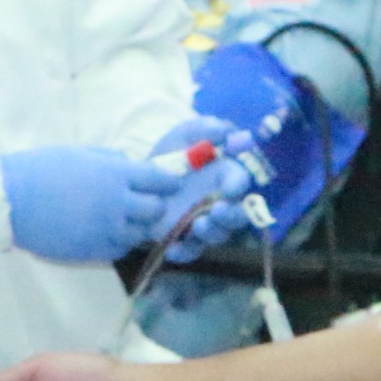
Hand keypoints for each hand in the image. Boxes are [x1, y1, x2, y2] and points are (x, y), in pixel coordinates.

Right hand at [0, 147, 174, 263]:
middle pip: (156, 210)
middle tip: (147, 202)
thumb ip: (110, 159)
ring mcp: (107, 230)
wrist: (9, 200)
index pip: (159, 180)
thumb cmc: (40, 168)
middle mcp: (118, 203)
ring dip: (138, 226)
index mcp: (116, 174)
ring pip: (141, 234)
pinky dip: (120, 242)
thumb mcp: (79, 153)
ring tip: (124, 218)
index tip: (169, 184)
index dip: (167, 182)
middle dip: (155, 205)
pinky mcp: (93, 251)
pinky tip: (107, 232)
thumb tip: (130, 165)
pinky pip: (120, 249)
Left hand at [150, 117, 257, 261]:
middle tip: (217, 212)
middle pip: (238, 216)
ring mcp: (203, 222)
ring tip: (198, 226)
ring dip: (212, 233)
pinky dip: (183, 252)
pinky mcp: (184, 238)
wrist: (140, 177)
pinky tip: (173, 247)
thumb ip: (204, 128)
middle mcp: (219, 202)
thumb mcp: (183, 135)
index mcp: (224, 177)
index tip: (228, 188)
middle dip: (231, 216)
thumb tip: (226, 131)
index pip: (240, 183)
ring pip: (218, 235)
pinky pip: (190, 251)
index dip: (237, 186)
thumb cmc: (170, 154)